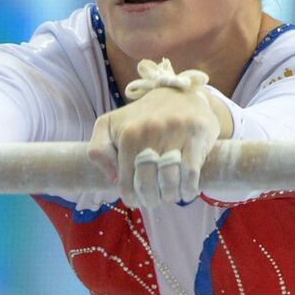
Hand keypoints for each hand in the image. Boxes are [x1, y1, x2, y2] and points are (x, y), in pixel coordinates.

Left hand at [86, 86, 226, 207]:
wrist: (178, 94)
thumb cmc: (141, 117)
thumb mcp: (109, 126)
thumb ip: (97, 150)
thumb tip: (113, 177)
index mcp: (127, 134)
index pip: (126, 182)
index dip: (132, 198)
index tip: (138, 200)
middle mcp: (150, 132)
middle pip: (148, 184)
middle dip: (151, 199)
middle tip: (155, 200)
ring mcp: (175, 132)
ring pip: (170, 181)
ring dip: (169, 196)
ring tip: (169, 195)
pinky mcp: (196, 134)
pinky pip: (191, 172)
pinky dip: (187, 188)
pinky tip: (185, 191)